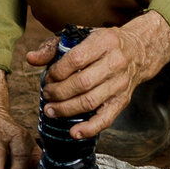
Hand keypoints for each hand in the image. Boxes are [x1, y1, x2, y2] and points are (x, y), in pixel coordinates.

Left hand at [23, 15, 169, 140]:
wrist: (139, 51)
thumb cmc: (104, 43)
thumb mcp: (82, 35)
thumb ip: (54, 46)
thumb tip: (31, 59)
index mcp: (104, 41)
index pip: (76, 59)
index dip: (57, 71)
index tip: (47, 77)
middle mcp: (115, 62)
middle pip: (82, 83)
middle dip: (58, 92)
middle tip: (46, 95)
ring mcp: (120, 83)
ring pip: (90, 101)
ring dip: (66, 109)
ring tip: (50, 110)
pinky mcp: (123, 100)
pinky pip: (106, 118)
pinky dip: (89, 128)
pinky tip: (74, 133)